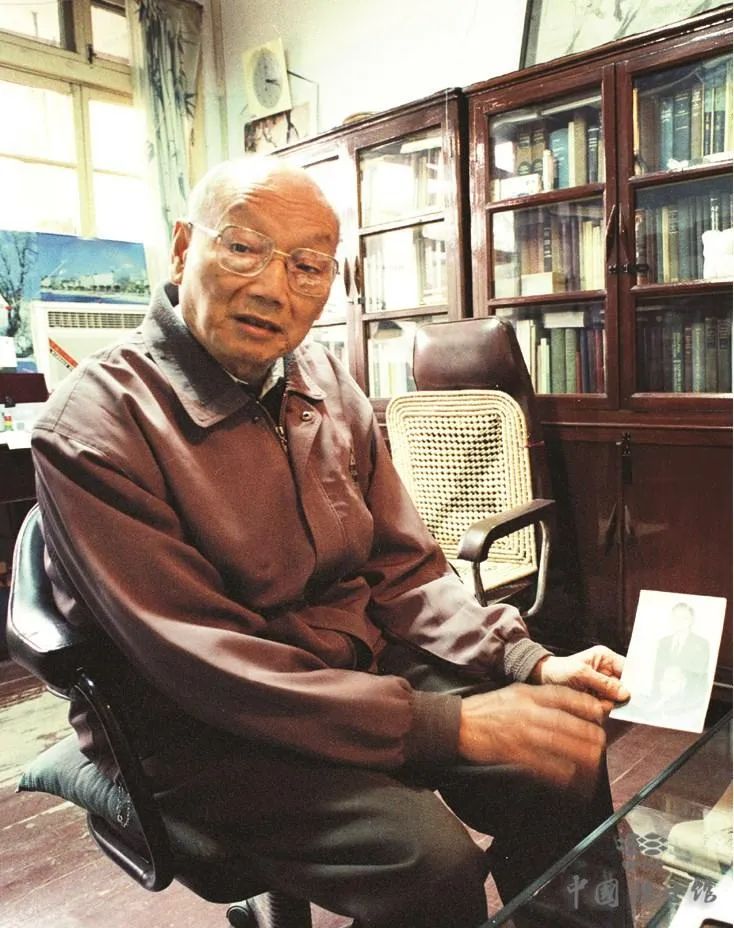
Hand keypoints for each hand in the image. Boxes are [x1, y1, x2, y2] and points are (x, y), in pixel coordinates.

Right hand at [457, 683, 606, 792]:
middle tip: (599, 747)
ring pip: (567, 749)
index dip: (590, 710)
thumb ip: (543, 698)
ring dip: (585, 762)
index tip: (599, 718)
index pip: (572, 699)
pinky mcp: (519, 756)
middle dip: (593, 740)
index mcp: (533, 695)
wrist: (460, 725)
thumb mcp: (517, 692)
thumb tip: (571, 707)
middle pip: (576, 727)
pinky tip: (573, 781)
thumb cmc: (488, 708)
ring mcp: (527, 735)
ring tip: (593, 768)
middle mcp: (533, 713)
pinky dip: (565, 777)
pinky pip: (550, 769)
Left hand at [529, 646, 629, 706]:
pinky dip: (599, 709)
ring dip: (605, 703)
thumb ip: (603, 683)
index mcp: (606, 658)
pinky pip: (607, 707)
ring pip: (616, 701)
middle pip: (625, 688)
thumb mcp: (580, 673)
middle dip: (615, 696)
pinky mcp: (599, 699)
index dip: (634, 682)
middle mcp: (609, 672)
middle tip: (602, 698)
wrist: (544, 681)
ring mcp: (605, 687)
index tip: (632, 694)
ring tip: (589, 698)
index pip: (629, 670)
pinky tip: (587, 703)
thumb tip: (625, 693)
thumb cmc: (560, 670)